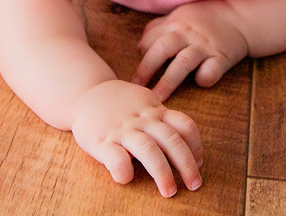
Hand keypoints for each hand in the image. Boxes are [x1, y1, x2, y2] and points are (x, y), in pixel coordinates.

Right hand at [71, 79, 202, 196]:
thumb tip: (189, 147)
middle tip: (194, 185)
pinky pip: (117, 159)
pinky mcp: (101, 141)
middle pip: (171, 140)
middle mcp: (142, 120)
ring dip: (162, 172)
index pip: (184, 125)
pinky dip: (124, 172)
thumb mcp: (145, 103)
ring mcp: (122, 129)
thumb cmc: (121, 105)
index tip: (199, 162)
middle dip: (186, 164)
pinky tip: (126, 178)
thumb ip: (163, 120)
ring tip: (169, 191)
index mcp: (155, 111)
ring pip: (149, 150)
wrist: (86, 93)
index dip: (196, 146)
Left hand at [133, 0, 249, 100]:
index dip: (142, 54)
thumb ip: (159, 28)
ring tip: (157, 98)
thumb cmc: (203, 19)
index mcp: (175, 23)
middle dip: (146, 68)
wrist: (238, 16)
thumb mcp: (180, 16)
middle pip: (162, 49)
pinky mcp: (222, 56)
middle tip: (136, 87)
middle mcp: (188, 33)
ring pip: (183, 62)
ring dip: (168, 81)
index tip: (135, 71)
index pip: (151, 38)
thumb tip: (139, 47)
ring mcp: (205, 45)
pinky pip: (211, 70)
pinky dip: (204, 77)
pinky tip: (200, 82)